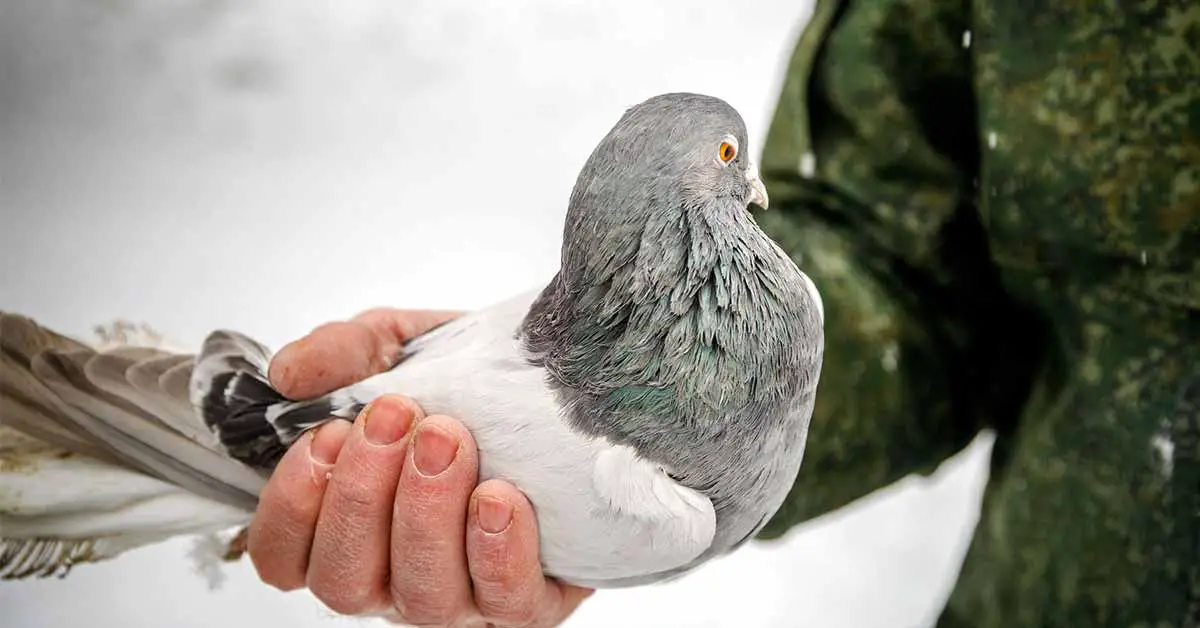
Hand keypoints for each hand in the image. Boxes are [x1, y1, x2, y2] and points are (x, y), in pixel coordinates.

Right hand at [246, 308, 593, 626]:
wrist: (550, 386)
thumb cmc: (461, 381)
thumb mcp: (396, 348)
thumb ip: (341, 354)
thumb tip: (288, 374)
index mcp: (344, 527)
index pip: (282, 557)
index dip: (294, 505)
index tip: (327, 434)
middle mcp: (390, 576)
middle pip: (345, 581)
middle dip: (362, 495)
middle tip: (394, 415)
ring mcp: (458, 597)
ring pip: (422, 597)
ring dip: (427, 514)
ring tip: (448, 440)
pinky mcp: (528, 599)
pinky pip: (507, 602)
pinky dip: (498, 553)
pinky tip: (499, 497)